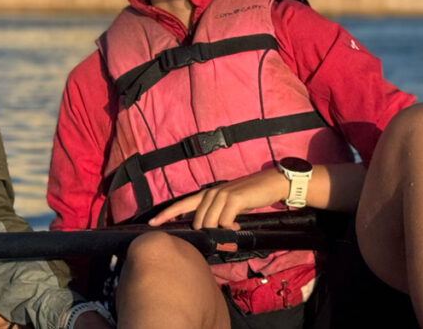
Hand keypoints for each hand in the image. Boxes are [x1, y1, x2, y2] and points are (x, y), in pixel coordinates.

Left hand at [147, 168, 288, 228]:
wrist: (270, 184)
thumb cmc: (249, 197)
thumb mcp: (229, 205)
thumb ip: (217, 215)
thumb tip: (208, 232)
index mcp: (206, 195)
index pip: (181, 204)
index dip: (166, 214)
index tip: (152, 223)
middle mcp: (210, 193)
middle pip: (197, 221)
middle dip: (205, 233)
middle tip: (221, 237)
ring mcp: (221, 195)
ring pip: (209, 223)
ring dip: (220, 232)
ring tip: (232, 229)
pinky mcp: (233, 199)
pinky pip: (224, 222)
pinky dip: (230, 228)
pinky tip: (237, 225)